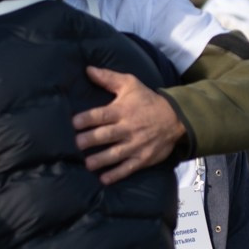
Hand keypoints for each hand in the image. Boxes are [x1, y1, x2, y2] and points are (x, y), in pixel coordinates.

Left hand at [73, 67, 185, 182]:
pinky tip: (104, 179)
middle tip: (77, 144)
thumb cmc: (147, 101)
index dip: (87, 119)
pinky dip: (116, 174)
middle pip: (106, 135)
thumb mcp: (130, 84)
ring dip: (100, 160)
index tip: (74, 123)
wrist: (175, 118)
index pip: (101, 115)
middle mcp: (128, 128)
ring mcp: (136, 145)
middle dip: (90, 140)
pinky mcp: (143, 158)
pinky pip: (128, 168)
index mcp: (122, 110)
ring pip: (116, 154)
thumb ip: (108, 78)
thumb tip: (88, 69)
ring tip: (87, 164)